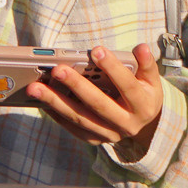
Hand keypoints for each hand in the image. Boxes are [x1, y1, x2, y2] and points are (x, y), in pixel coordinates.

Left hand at [25, 44, 164, 159]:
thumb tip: (141, 48)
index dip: (113, 68)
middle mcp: (126, 123)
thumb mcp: (151, 79)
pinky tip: (42, 100)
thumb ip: (147, 63)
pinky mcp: (95, 139)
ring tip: (36, 88)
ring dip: (56, 102)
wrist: (145, 126)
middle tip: (57, 70)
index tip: (96, 50)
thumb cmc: (144, 93)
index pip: (127, 85)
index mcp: (143, 105)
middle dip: (77, 85)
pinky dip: (56, 114)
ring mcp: (109, 134)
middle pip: (98, 104)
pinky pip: (73, 127)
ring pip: (80, 118)